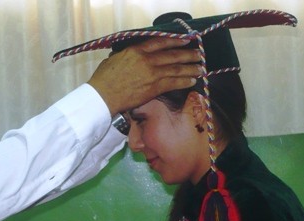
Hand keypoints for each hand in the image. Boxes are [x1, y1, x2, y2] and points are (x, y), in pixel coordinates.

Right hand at [87, 37, 201, 115]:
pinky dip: (184, 81)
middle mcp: (147, 60)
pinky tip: (192, 80)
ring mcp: (152, 74)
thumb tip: (130, 55)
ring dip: (190, 68)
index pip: (160, 43)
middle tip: (198, 54)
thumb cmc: (103, 79)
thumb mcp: (113, 59)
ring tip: (200, 68)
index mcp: (136, 51)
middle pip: (172, 55)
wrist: (102, 96)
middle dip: (188, 55)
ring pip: (176, 69)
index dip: (175, 41)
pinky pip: (174, 83)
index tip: (185, 41)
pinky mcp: (154, 88)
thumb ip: (126, 55)